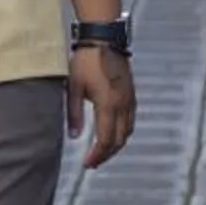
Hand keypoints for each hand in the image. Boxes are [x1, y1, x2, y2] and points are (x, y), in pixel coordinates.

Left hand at [66, 47, 134, 168]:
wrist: (103, 40)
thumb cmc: (85, 62)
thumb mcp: (73, 87)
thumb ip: (73, 113)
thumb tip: (74, 137)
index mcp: (108, 105)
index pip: (106, 139)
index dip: (97, 155)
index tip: (87, 164)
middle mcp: (123, 105)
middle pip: (120, 140)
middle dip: (107, 154)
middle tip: (93, 163)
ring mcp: (130, 99)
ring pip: (128, 131)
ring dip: (116, 144)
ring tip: (101, 152)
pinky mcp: (131, 94)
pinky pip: (130, 120)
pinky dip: (122, 132)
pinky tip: (112, 133)